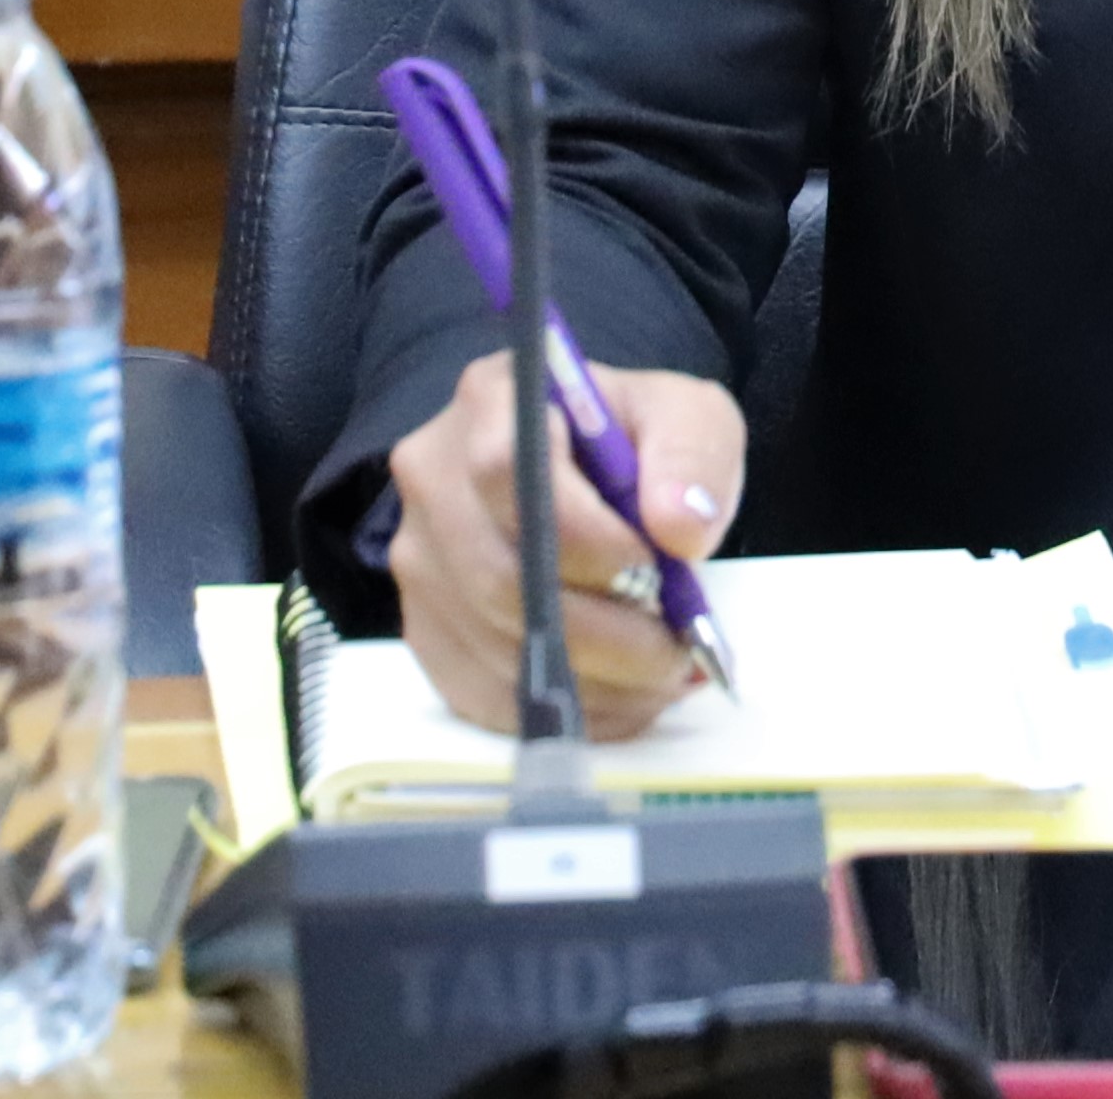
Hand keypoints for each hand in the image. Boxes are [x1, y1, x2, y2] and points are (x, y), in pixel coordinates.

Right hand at [385, 352, 746, 739]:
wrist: (590, 474)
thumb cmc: (634, 440)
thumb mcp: (687, 415)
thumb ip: (694, 455)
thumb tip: (680, 530)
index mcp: (491, 400)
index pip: (509, 472)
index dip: (584, 539)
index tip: (655, 570)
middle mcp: (432, 475)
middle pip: (499, 576)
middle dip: (602, 632)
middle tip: (675, 652)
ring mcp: (418, 556)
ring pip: (492, 643)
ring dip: (590, 680)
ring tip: (661, 677)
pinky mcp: (425, 625)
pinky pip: (479, 690)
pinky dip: (558, 710)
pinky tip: (620, 702)